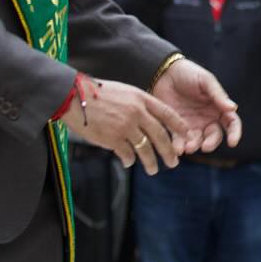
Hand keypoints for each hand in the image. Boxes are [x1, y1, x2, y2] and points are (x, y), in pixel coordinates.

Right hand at [58, 79, 181, 174]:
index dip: (179, 125)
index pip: (167, 113)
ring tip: (153, 170)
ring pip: (145, 148)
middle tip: (174, 162)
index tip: (187, 134)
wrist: (73, 96)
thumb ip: (138, 105)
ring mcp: (126, 126)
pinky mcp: (113, 138)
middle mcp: (137, 112)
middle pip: (160, 135)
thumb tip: (148, 122)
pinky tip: (128, 163)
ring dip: (150, 161)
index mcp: (141, 98)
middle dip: (169, 151)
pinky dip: (129, 160)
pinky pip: (126, 154)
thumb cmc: (96, 93)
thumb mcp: (124, 92)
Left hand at [152, 58, 240, 152]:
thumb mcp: (206, 81)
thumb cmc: (188, 73)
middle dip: (211, 143)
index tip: (232, 142)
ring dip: (194, 146)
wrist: (163, 72)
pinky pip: (179, 140)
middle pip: (214, 136)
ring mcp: (191, 124)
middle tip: (205, 147)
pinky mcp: (175, 127)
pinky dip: (179, 146)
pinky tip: (177, 148)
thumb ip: (218, 95)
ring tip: (188, 148)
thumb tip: (233, 108)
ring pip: (197, 141)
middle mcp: (207, 118)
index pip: (231, 123)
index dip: (234, 133)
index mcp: (218, 107)